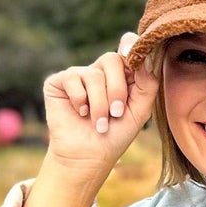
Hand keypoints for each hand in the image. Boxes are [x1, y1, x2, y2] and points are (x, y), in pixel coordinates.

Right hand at [39, 33, 160, 176]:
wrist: (89, 156)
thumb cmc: (116, 134)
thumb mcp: (140, 110)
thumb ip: (147, 83)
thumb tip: (144, 55)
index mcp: (122, 75)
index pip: (128, 51)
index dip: (132, 50)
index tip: (135, 58)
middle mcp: (100, 71)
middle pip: (112, 59)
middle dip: (117, 90)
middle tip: (116, 113)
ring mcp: (79, 75)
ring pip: (94, 75)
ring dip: (100, 104)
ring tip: (99, 123)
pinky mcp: (59, 81)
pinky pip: (73, 79)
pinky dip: (80, 100)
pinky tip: (80, 114)